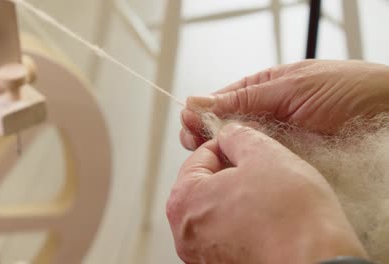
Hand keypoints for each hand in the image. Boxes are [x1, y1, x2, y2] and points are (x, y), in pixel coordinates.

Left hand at [167, 123, 367, 263]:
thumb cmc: (291, 216)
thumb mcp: (264, 154)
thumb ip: (238, 136)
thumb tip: (230, 134)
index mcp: (184, 200)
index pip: (200, 156)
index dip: (228, 143)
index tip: (249, 142)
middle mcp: (186, 232)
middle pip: (206, 184)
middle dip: (233, 170)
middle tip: (262, 166)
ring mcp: (202, 254)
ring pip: (218, 208)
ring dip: (239, 195)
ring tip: (270, 192)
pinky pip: (229, 233)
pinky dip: (245, 221)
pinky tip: (270, 217)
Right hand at [181, 60, 388, 149]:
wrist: (387, 113)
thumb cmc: (347, 88)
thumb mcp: (290, 87)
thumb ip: (244, 99)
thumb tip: (199, 100)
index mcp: (264, 90)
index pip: (222, 101)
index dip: (201, 111)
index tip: (186, 121)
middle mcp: (266, 117)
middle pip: (224, 127)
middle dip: (204, 133)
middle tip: (193, 140)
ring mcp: (275, 142)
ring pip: (238, 149)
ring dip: (219, 152)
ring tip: (206, 155)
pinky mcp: (286, 163)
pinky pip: (259, 166)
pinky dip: (242, 169)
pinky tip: (229, 170)